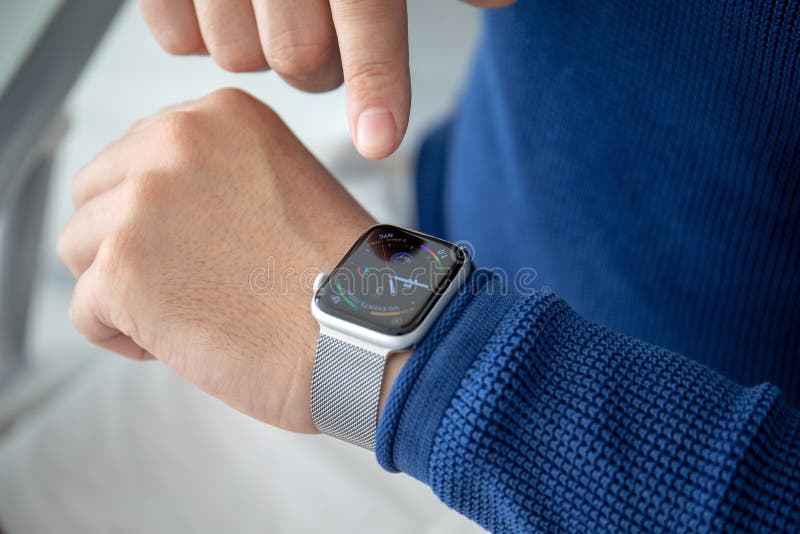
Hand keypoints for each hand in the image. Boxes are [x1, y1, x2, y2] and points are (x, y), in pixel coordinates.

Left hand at [57, 88, 374, 432]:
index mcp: (219, 116)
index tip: (201, 248)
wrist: (366, 332)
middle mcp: (176, 141)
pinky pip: (84, 311)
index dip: (158, 216)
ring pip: (79, 250)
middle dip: (130, 246)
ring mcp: (144, 203)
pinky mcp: (124, 269)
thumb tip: (142, 210)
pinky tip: (184, 339)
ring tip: (191, 311)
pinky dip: (124, 337)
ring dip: (124, 289)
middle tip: (193, 283)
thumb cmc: (336, 280)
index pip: (133, 158)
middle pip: (95, 198)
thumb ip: (208, 177)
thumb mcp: (278, 186)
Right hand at [138, 0, 515, 158]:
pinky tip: (224, 7)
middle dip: (322, 71)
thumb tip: (499, 0)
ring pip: (237, 56)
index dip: (375, 83)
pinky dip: (202, 35)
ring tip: (271, 16)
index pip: (366, 13)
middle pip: (299, 58)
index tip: (380, 140)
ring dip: (261, 52)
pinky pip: (177, 39)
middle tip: (327, 50)